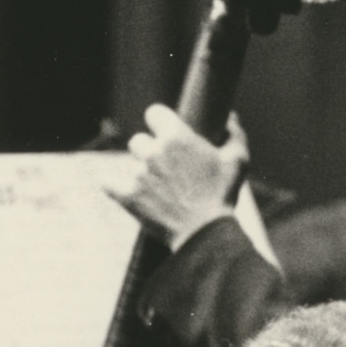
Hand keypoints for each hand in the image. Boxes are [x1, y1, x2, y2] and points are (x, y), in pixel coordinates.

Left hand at [105, 104, 249, 249]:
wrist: (206, 233)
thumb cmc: (223, 195)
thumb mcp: (238, 160)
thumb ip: (233, 133)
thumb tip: (229, 118)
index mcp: (176, 136)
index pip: (154, 113)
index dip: (159, 121)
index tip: (164, 131)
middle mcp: (153, 152)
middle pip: (138, 140)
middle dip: (149, 150)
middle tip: (164, 167)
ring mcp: (138, 174)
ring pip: (130, 164)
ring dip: (140, 172)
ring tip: (158, 188)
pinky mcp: (128, 196)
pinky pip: (107, 183)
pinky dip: (113, 186)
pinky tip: (120, 189)